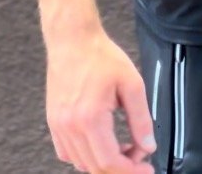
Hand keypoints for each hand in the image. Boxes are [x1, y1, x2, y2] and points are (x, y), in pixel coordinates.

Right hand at [46, 26, 155, 173]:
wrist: (72, 40)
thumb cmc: (100, 56)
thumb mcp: (132, 83)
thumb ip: (141, 119)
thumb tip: (148, 146)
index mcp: (90, 118)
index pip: (110, 163)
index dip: (131, 171)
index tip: (146, 168)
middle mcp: (70, 126)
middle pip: (96, 168)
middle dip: (121, 168)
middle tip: (138, 156)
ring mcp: (59, 126)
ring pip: (82, 163)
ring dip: (104, 162)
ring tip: (123, 147)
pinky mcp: (54, 122)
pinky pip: (68, 153)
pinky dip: (86, 156)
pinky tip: (101, 142)